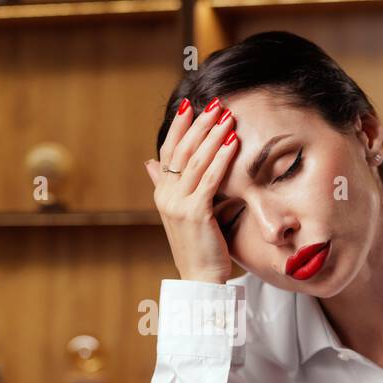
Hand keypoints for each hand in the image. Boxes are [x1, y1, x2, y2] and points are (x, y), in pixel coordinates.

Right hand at [144, 97, 238, 284]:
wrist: (199, 279)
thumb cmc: (196, 246)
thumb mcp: (179, 212)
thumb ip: (164, 185)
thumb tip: (150, 162)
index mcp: (162, 193)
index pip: (168, 151)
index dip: (178, 126)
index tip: (190, 105)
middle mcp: (166, 196)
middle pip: (182, 150)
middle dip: (199, 124)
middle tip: (215, 103)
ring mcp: (178, 204)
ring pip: (196, 160)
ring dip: (213, 135)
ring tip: (227, 117)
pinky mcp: (196, 212)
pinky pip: (210, 178)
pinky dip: (221, 158)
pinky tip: (233, 143)